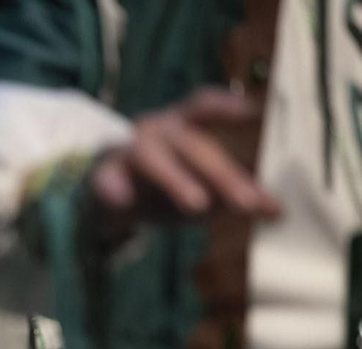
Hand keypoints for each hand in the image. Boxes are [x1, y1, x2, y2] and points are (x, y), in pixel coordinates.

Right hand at [89, 87, 280, 229]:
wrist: (108, 200)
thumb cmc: (165, 184)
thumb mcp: (204, 189)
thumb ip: (237, 195)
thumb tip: (278, 211)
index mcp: (185, 125)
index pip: (205, 106)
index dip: (226, 106)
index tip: (251, 112)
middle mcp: (157, 129)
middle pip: (191, 144)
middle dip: (221, 173)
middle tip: (246, 201)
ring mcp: (126, 149)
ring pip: (151, 157)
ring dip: (175, 179)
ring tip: (196, 205)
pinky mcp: (101, 175)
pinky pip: (105, 178)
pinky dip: (113, 187)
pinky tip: (122, 200)